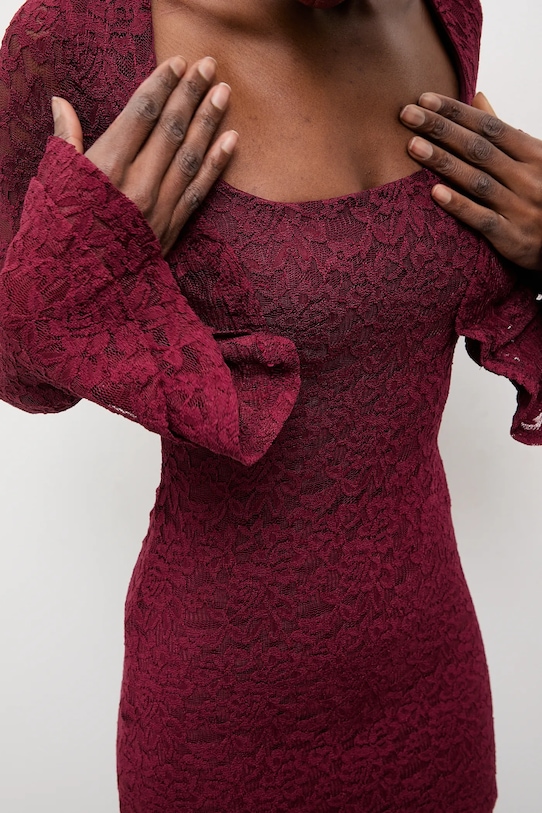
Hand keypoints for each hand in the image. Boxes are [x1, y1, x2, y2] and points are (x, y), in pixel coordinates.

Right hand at [51, 56, 237, 257]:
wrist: (83, 287)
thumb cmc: (65, 229)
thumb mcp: (58, 183)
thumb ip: (66, 142)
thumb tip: (61, 103)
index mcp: (106, 167)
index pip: (140, 114)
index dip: (161, 85)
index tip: (177, 63)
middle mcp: (137, 184)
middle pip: (170, 129)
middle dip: (190, 93)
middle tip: (209, 64)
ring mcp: (159, 206)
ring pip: (190, 155)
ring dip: (209, 121)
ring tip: (224, 92)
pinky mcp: (173, 227)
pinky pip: (200, 190)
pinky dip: (217, 164)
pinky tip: (232, 140)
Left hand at [399, 93, 541, 271]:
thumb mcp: (532, 158)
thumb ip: (501, 133)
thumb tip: (478, 97)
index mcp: (533, 154)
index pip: (489, 126)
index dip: (456, 112)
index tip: (425, 99)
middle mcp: (527, 177)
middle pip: (478, 149)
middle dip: (441, 129)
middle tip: (407, 114)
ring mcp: (519, 207)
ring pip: (476, 181)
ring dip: (443, 162)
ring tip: (413, 145)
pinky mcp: (511, 237)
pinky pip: (482, 219)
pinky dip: (459, 205)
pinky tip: (435, 193)